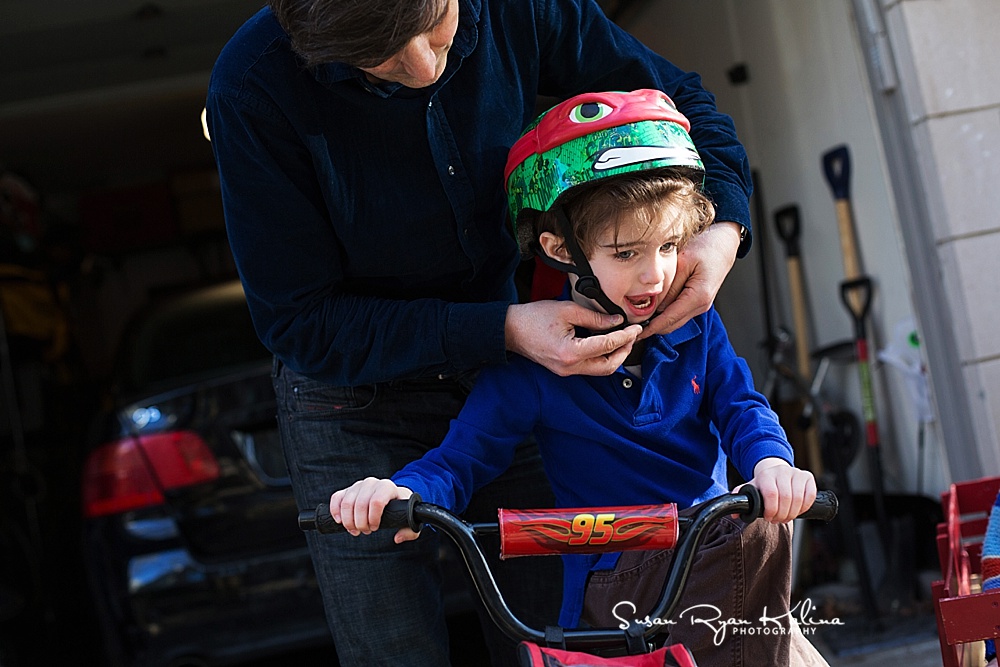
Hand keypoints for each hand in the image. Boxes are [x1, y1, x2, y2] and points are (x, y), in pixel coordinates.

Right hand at [329, 477, 419, 542]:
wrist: (392, 497)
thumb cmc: (401, 509)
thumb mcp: (409, 519)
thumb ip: (409, 531)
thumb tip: (397, 538)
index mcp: (387, 487)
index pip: (376, 501)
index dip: (373, 518)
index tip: (376, 528)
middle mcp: (372, 483)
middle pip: (360, 504)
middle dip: (360, 523)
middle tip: (365, 532)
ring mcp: (358, 486)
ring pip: (346, 503)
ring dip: (348, 521)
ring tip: (355, 530)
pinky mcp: (347, 490)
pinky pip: (336, 498)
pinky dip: (335, 511)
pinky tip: (340, 522)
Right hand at [506, 300, 641, 376]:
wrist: (510, 330)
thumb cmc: (534, 318)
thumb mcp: (567, 310)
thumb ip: (594, 318)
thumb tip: (615, 322)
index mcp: (570, 352)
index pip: (607, 346)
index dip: (625, 336)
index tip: (635, 328)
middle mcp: (570, 367)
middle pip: (608, 366)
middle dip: (624, 351)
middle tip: (632, 336)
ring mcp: (566, 371)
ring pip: (600, 370)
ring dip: (615, 356)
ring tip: (623, 340)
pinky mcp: (565, 370)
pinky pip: (590, 367)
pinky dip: (602, 357)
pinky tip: (607, 344)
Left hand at [639, 221, 741, 338]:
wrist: (724, 243)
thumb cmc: (706, 247)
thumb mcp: (683, 262)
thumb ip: (669, 286)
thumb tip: (655, 306)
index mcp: (698, 297)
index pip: (669, 319)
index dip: (651, 328)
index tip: (635, 332)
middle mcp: (701, 305)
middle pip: (672, 325)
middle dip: (652, 328)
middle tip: (631, 327)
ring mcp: (701, 305)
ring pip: (675, 321)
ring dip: (658, 322)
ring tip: (638, 319)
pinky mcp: (698, 301)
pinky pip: (679, 312)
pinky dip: (665, 314)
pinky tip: (652, 309)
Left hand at [742, 458, 816, 523]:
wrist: (775, 470)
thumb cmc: (763, 484)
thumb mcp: (750, 489)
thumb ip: (741, 499)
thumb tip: (734, 514)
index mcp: (766, 475)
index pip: (771, 494)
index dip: (771, 510)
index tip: (769, 517)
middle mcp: (782, 471)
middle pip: (786, 498)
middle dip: (782, 514)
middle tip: (777, 520)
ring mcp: (796, 473)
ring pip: (798, 499)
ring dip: (792, 513)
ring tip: (785, 517)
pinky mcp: (808, 477)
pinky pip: (810, 496)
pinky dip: (804, 508)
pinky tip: (797, 510)